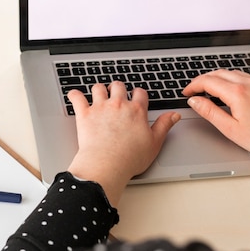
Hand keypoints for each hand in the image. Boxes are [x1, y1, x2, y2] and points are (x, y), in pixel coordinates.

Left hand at [67, 82, 179, 204]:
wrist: (107, 164)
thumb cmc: (130, 157)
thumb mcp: (154, 143)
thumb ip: (164, 125)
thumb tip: (174, 115)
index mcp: (136, 110)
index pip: (140, 93)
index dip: (138, 94)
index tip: (136, 98)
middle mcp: (118, 104)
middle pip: (119, 86)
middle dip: (118, 88)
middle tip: (116, 95)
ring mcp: (100, 108)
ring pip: (99, 88)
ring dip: (99, 90)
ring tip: (99, 94)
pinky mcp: (84, 114)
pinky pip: (77, 97)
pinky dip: (75, 95)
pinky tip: (75, 95)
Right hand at [183, 70, 249, 183]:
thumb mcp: (231, 129)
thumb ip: (210, 112)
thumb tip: (195, 101)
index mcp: (237, 93)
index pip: (208, 82)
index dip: (193, 86)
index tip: (186, 93)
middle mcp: (248, 83)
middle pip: (218, 73)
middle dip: (202, 80)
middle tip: (193, 91)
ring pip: (230, 73)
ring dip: (215, 78)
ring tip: (207, 90)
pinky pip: (242, 76)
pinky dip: (229, 79)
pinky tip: (227, 91)